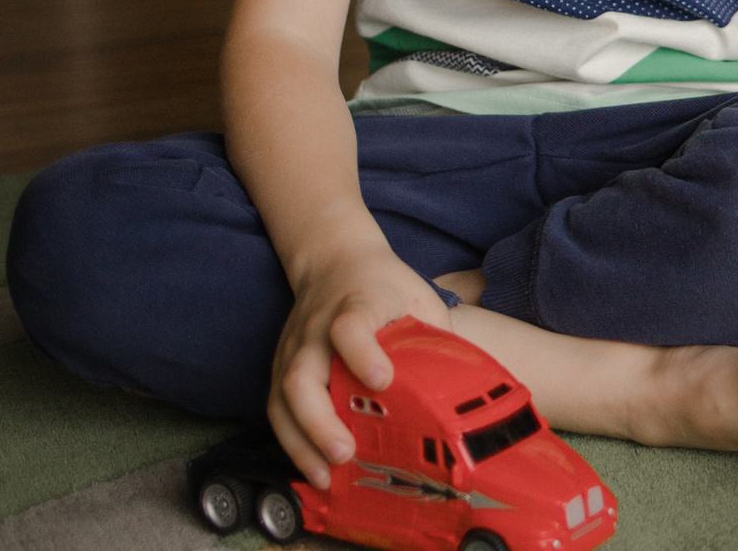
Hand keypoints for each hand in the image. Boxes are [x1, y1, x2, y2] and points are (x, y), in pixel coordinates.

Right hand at [268, 244, 448, 483]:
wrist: (336, 262)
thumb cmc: (386, 286)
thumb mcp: (419, 299)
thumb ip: (435, 337)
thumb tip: (460, 388)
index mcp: (357, 305)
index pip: (349, 327)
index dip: (363, 354)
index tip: (383, 380)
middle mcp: (316, 329)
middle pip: (302, 374)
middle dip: (320, 420)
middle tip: (345, 452)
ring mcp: (293, 350)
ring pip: (283, 400)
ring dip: (302, 441)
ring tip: (326, 475)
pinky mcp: (280, 368)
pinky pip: (277, 410)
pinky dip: (291, 442)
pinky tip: (312, 468)